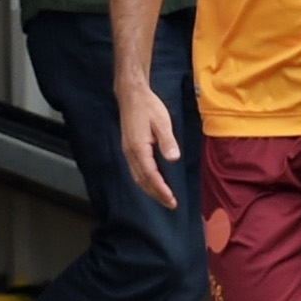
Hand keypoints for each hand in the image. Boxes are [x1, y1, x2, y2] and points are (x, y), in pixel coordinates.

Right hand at [118, 82, 180, 209]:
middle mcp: (130, 153)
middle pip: (141, 180)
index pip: (150, 174)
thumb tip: (173, 159)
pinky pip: (136, 171)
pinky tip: (153, 183)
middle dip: (156, 194)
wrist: (131, 95)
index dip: (160, 189)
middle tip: (171, 204)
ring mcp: (127, 151)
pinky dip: (145, 181)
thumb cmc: (148, 107)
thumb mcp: (162, 121)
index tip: (171, 199)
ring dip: (150, 190)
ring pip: (137, 177)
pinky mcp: (129, 149)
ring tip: (163, 198)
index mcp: (138, 147)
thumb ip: (167, 141)